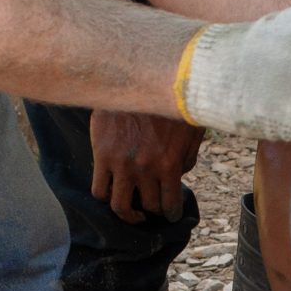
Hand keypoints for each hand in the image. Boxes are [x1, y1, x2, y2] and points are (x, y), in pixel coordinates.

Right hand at [89, 108, 203, 222]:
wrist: (138, 76)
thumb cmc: (171, 99)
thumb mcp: (191, 128)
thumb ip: (187, 155)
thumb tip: (180, 175)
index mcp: (170, 164)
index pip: (170, 204)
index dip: (171, 213)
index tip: (170, 214)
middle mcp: (145, 169)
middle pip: (147, 207)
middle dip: (152, 212)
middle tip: (151, 209)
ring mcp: (121, 164)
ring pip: (119, 205)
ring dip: (127, 214)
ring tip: (130, 211)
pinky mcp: (102, 154)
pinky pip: (99, 189)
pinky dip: (105, 196)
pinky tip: (111, 192)